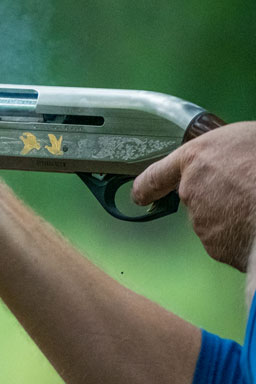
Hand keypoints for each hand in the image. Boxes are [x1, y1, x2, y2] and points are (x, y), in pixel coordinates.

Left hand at [132, 121, 255, 270]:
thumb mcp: (250, 137)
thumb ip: (229, 151)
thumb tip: (236, 159)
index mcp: (197, 158)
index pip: (158, 174)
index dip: (147, 186)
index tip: (139, 195)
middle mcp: (192, 190)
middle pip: (198, 196)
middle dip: (220, 197)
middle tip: (250, 190)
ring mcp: (202, 221)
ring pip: (216, 220)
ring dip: (235, 216)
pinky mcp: (217, 246)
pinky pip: (230, 240)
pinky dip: (243, 236)